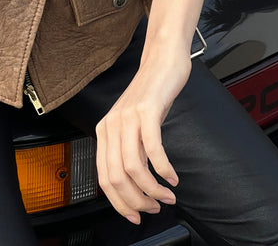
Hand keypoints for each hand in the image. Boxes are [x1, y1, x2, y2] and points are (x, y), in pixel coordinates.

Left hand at [95, 46, 190, 224]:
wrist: (162, 62)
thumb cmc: (151, 95)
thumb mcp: (134, 126)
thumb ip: (130, 151)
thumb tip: (134, 186)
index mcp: (104, 131)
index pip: (104, 178)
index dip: (119, 203)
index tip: (136, 216)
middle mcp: (111, 124)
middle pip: (117, 177)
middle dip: (137, 201)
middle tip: (156, 207)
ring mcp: (127, 117)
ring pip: (133, 167)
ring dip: (152, 190)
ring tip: (167, 196)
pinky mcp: (147, 110)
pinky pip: (153, 148)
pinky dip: (164, 169)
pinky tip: (172, 177)